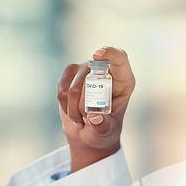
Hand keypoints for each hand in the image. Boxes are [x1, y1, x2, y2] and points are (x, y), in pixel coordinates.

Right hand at [57, 47, 135, 171]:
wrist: (89, 132)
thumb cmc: (104, 129)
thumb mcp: (108, 130)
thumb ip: (103, 125)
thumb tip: (94, 117)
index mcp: (123, 80)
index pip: (119, 58)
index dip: (109, 54)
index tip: (97, 55)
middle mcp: (105, 70)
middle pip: (90, 81)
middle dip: (86, 106)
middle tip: (89, 119)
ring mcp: (86, 69)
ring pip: (73, 87)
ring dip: (74, 110)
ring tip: (82, 120)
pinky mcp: (70, 73)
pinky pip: (62, 89)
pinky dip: (65, 105)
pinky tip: (72, 113)